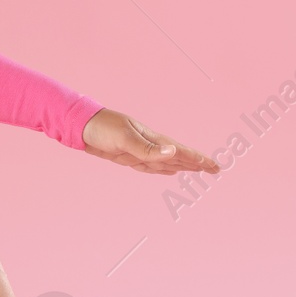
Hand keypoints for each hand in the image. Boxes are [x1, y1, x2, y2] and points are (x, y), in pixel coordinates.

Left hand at [80, 107, 220, 175]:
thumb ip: (148, 149)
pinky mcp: (128, 156)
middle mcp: (149, 146)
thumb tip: (173, 153)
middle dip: (196, 164)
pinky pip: (151, 166)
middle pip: (178, 158)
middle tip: (215, 169)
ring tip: (198, 170)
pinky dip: (162, 169)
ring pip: (167, 163)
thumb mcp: (125, 138)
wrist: (80, 126)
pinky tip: (169, 171)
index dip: (198, 160)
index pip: (181, 152)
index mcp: (153, 140)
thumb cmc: (103, 128)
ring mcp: (139, 151)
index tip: (215, 166)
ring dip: (183, 166)